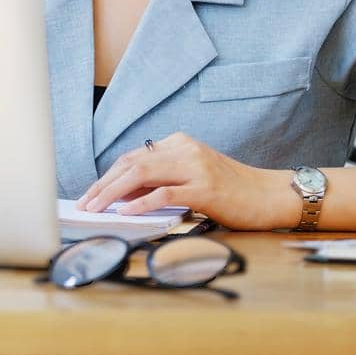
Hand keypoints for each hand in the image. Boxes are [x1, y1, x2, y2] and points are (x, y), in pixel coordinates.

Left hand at [74, 132, 299, 229]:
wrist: (270, 195)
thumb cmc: (232, 191)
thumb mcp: (193, 177)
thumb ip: (163, 180)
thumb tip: (124, 195)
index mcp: (179, 143)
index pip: (133, 157)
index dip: (108, 175)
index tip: (90, 193)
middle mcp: (184, 149)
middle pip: (131, 163)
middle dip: (103, 184)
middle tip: (85, 202)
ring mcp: (195, 167)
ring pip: (142, 174)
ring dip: (113, 192)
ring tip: (96, 207)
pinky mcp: (205, 188)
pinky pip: (165, 193)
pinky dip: (141, 202)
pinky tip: (125, 211)